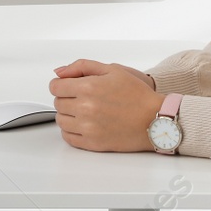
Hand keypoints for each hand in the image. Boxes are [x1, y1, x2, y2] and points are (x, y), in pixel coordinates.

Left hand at [49, 58, 165, 152]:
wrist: (155, 118)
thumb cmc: (137, 94)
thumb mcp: (112, 70)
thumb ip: (82, 66)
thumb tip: (59, 72)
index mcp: (88, 87)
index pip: (55, 87)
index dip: (61, 85)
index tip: (67, 87)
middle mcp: (85, 108)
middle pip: (58, 103)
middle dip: (67, 98)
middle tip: (82, 98)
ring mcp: (87, 127)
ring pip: (61, 121)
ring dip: (68, 115)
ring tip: (84, 111)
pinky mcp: (92, 143)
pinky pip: (68, 137)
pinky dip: (71, 131)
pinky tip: (83, 124)